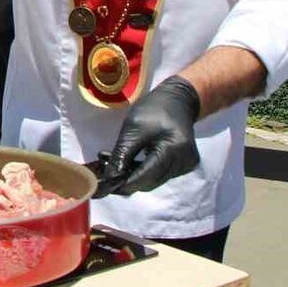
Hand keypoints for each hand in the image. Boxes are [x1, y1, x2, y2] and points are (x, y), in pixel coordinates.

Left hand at [99, 75, 201, 197]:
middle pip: (148, 182)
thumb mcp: (132, 129)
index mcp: (173, 150)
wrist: (178, 101)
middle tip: (103, 168)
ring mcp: (185, 166)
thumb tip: (108, 178)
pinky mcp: (183, 166)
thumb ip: (121, 155)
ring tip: (112, 159)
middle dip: (125, 178)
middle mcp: (183, 163)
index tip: (102, 186)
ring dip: (132, 174)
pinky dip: (143, 170)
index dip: (122, 184)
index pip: (145, 178)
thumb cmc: (154, 109)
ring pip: (152, 180)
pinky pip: (159, 174)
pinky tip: (129, 159)